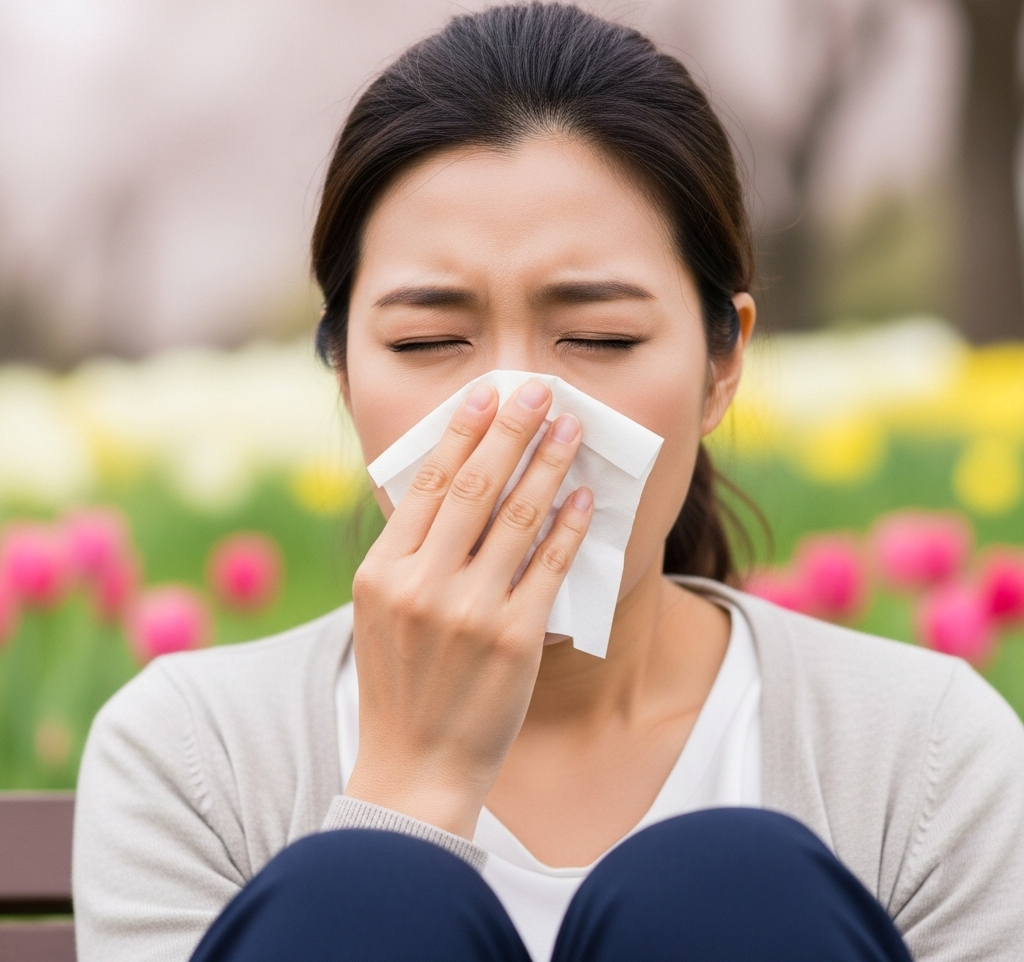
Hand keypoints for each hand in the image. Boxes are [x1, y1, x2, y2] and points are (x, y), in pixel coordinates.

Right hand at [345, 378, 592, 837]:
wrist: (413, 767)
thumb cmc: (399, 684)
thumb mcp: (379, 611)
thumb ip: (407, 553)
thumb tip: (444, 487)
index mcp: (381, 572)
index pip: (427, 484)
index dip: (462, 432)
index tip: (487, 394)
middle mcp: (421, 585)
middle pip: (473, 487)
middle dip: (510, 430)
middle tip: (538, 389)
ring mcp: (469, 612)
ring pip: (517, 518)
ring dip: (548, 464)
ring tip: (571, 427)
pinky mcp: (515, 640)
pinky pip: (550, 568)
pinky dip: (570, 527)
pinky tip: (585, 497)